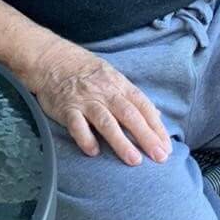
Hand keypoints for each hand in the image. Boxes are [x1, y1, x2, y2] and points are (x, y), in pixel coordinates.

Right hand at [27, 38, 171, 165]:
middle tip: (160, 157)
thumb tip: (156, 115)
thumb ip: (133, 99)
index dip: (156, 127)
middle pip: (130, 115)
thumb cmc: (87, 72)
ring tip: (134, 160)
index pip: (143, 106)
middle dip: (146, 137)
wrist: (53, 59)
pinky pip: (77, 124)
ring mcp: (86, 100)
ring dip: (121, 141)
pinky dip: (85, 137)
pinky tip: (93, 152)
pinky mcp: (67, 108)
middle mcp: (106, 93)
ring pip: (106, 121)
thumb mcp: (114, 78)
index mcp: (120, 85)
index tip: (166, 146)